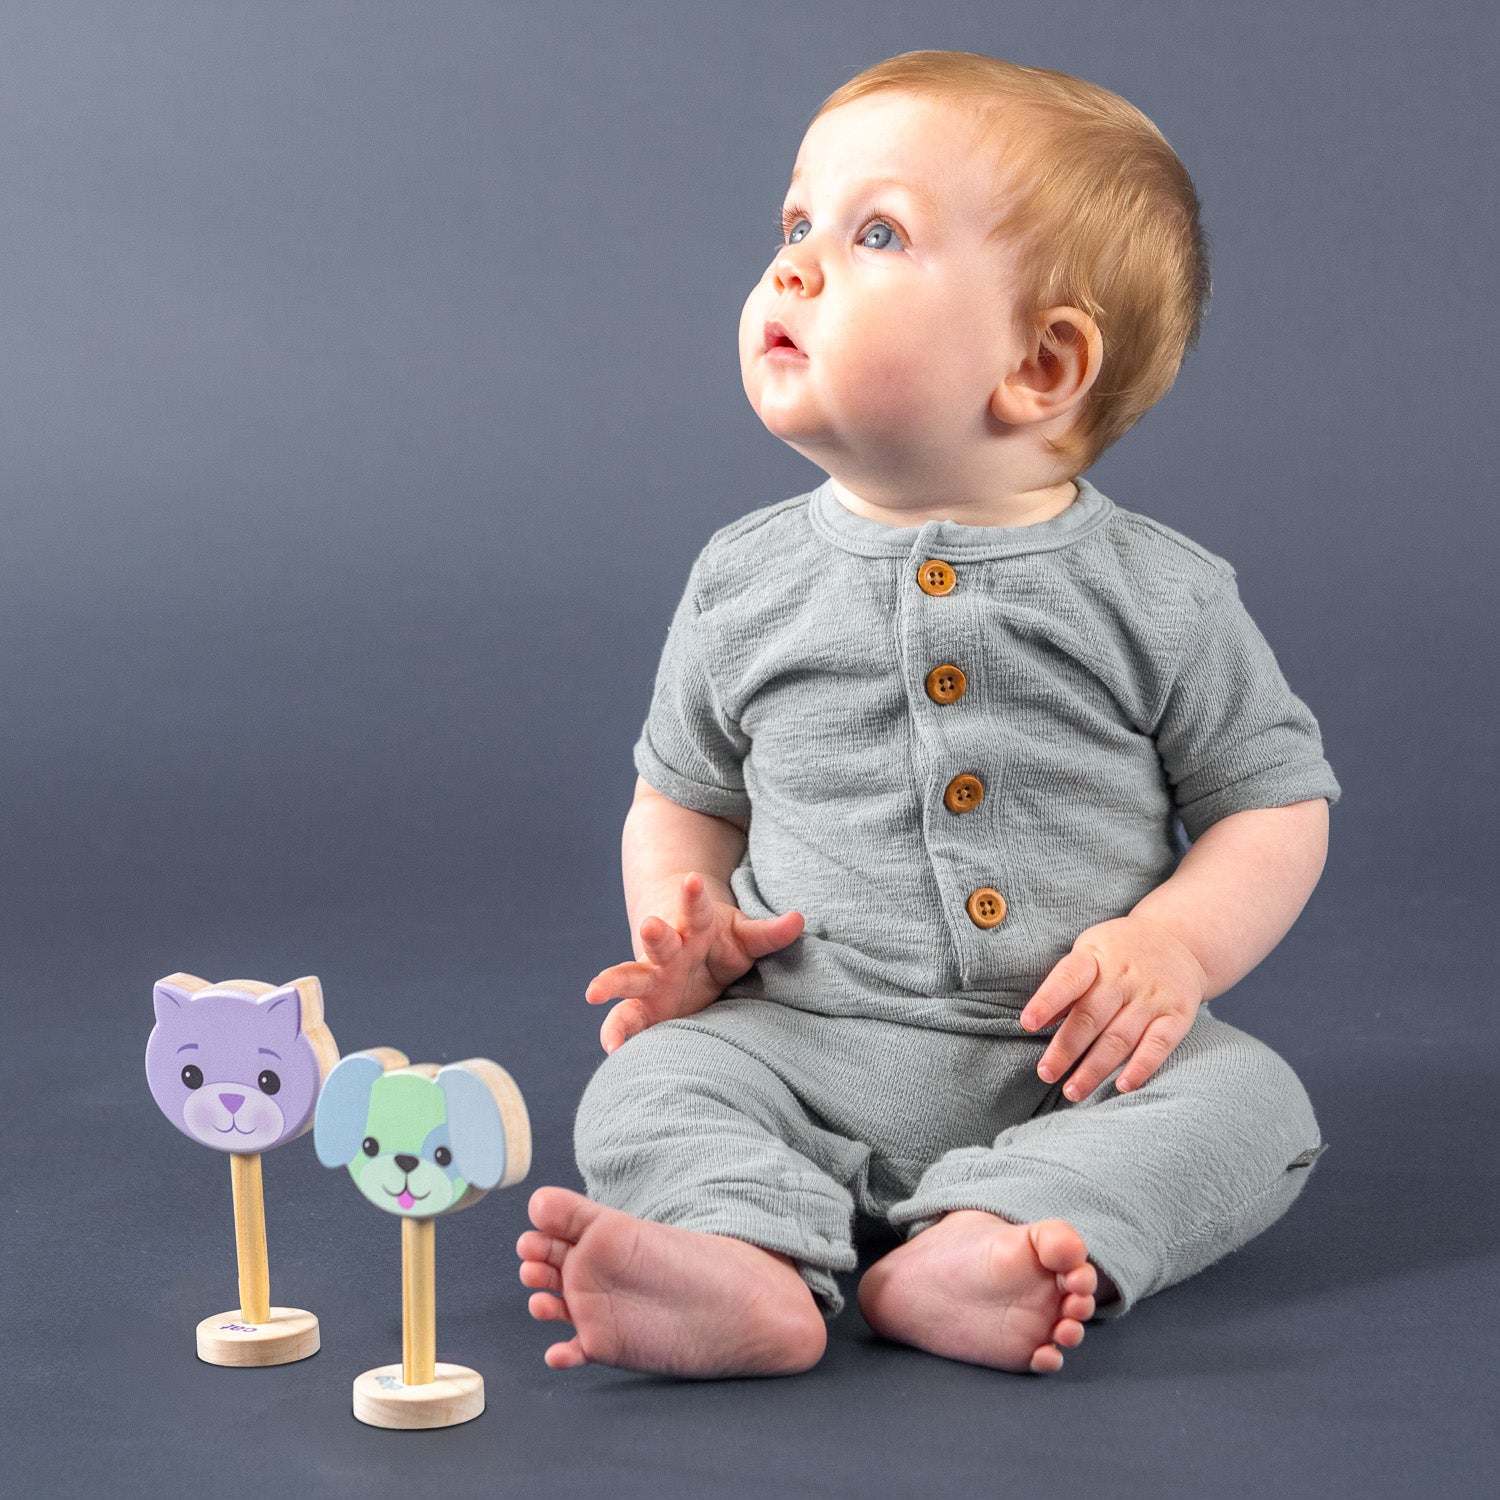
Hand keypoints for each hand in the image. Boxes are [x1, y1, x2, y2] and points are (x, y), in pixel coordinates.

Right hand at [584, 872, 804, 1053]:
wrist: (684, 951)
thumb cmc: (720, 944)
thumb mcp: (745, 937)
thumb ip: (769, 933)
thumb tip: (799, 919)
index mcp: (695, 928)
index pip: (697, 909)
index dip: (694, 895)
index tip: (694, 879)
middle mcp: (669, 952)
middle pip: (660, 941)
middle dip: (655, 934)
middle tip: (650, 925)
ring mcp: (652, 979)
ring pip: (630, 977)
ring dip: (614, 982)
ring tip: (594, 991)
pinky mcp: (646, 1007)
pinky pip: (628, 1020)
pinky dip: (617, 1032)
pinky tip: (612, 1048)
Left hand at [1019, 915, 1208, 1098]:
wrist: (1179, 939)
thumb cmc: (1119, 953)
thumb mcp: (1089, 953)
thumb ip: (1066, 986)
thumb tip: (1037, 1022)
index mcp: (1095, 956)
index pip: (1068, 978)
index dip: (1047, 1001)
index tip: (1027, 1024)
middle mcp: (1124, 976)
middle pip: (1091, 1016)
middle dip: (1066, 1049)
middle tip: (1046, 1074)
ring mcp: (1152, 996)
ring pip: (1120, 1037)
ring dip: (1094, 1068)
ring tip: (1073, 1091)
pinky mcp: (1177, 1015)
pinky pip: (1158, 1045)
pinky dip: (1140, 1068)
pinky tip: (1121, 1086)